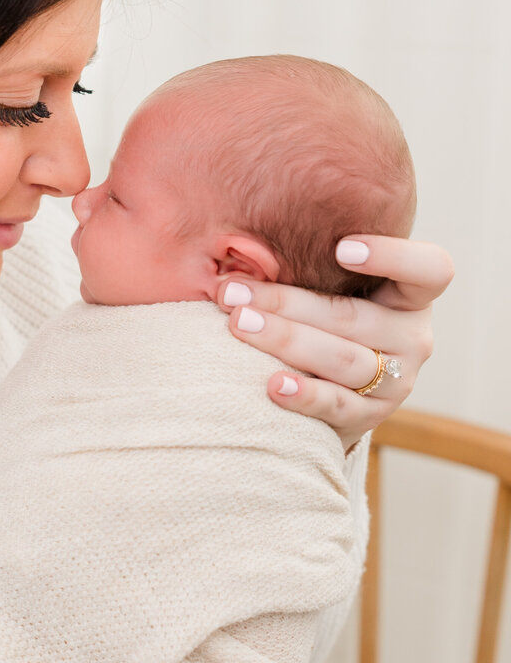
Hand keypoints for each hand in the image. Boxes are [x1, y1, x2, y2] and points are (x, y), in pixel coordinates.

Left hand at [215, 234, 453, 448]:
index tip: (341, 248)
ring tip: (238, 325)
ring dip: (284, 340)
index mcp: (412, 296)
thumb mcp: (335, 288)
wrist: (334, 387)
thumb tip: (242, 246)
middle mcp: (413, 337)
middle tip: (232, 292)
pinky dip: (304, 394)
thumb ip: (313, 266)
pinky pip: (336, 404)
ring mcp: (397, 380)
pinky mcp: (370, 416)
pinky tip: (273, 383)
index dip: (394, 257)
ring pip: (341, 358)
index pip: (430, 270)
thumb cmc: (327, 317)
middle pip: (353, 317)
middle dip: (285, 302)